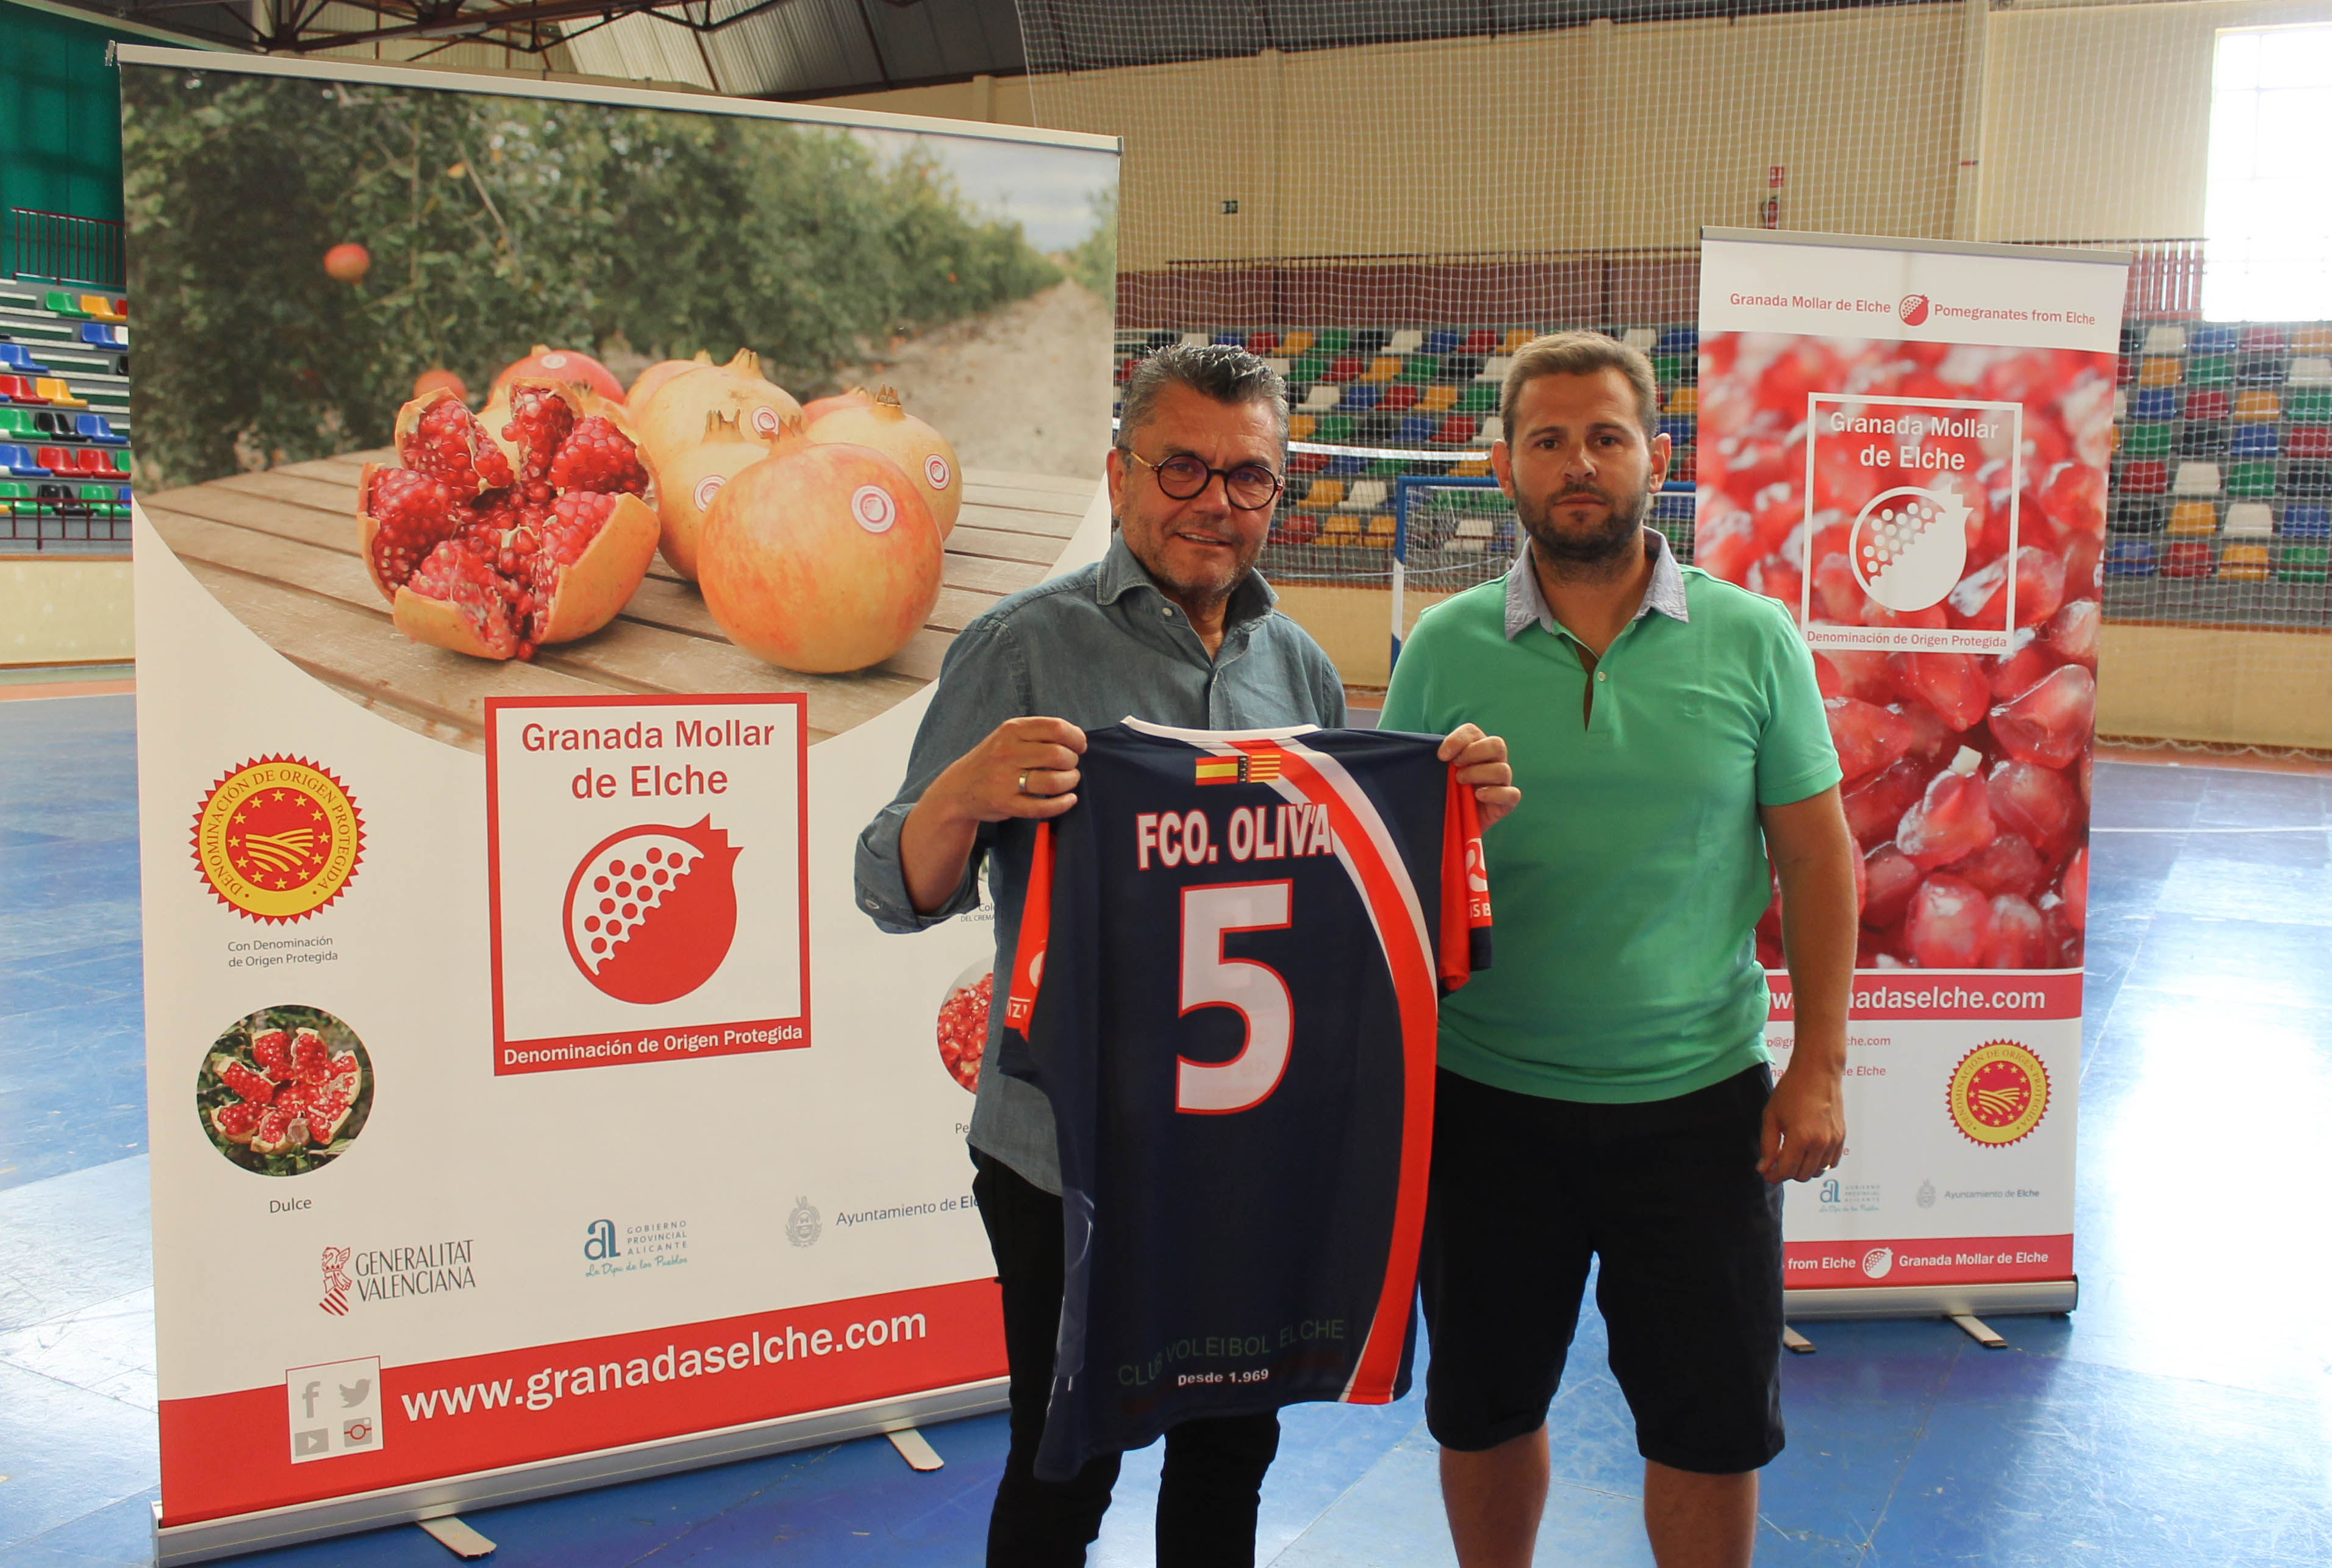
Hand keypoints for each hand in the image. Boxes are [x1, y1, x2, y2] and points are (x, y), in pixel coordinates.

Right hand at [930, 716, 1086, 824]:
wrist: (959, 789)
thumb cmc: (993, 760)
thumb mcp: (1008, 736)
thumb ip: (1038, 733)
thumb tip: (1078, 738)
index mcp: (1012, 730)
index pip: (1056, 728)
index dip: (1076, 738)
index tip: (1079, 746)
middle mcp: (1007, 752)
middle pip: (1058, 755)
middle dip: (1073, 761)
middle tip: (1070, 766)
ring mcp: (1005, 779)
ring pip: (1053, 781)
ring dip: (1070, 782)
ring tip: (1070, 781)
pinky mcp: (1006, 804)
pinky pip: (1042, 807)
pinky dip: (1062, 804)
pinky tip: (1069, 800)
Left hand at [1438, 723, 1519, 830]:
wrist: (1454, 822)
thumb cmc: (1448, 793)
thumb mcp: (1441, 774)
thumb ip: (1442, 760)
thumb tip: (1438, 754)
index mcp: (1477, 748)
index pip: (1472, 732)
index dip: (1458, 740)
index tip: (1441, 756)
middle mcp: (1494, 761)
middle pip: (1497, 744)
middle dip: (1473, 753)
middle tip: (1455, 766)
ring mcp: (1502, 781)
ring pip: (1502, 769)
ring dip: (1478, 773)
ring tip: (1460, 782)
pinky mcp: (1507, 802)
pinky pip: (1511, 794)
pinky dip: (1494, 793)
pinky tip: (1477, 796)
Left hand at [1758, 1058, 1845, 1183]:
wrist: (1817, 1072)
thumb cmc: (1792, 1090)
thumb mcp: (1771, 1117)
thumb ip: (1768, 1146)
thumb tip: (1764, 1168)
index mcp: (1801, 1138)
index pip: (1787, 1171)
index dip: (1774, 1176)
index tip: (1766, 1174)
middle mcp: (1821, 1143)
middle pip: (1803, 1175)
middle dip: (1787, 1173)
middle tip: (1776, 1163)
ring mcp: (1834, 1141)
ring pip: (1818, 1171)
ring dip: (1803, 1169)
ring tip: (1792, 1155)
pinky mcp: (1841, 1137)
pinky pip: (1831, 1162)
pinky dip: (1818, 1163)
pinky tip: (1807, 1152)